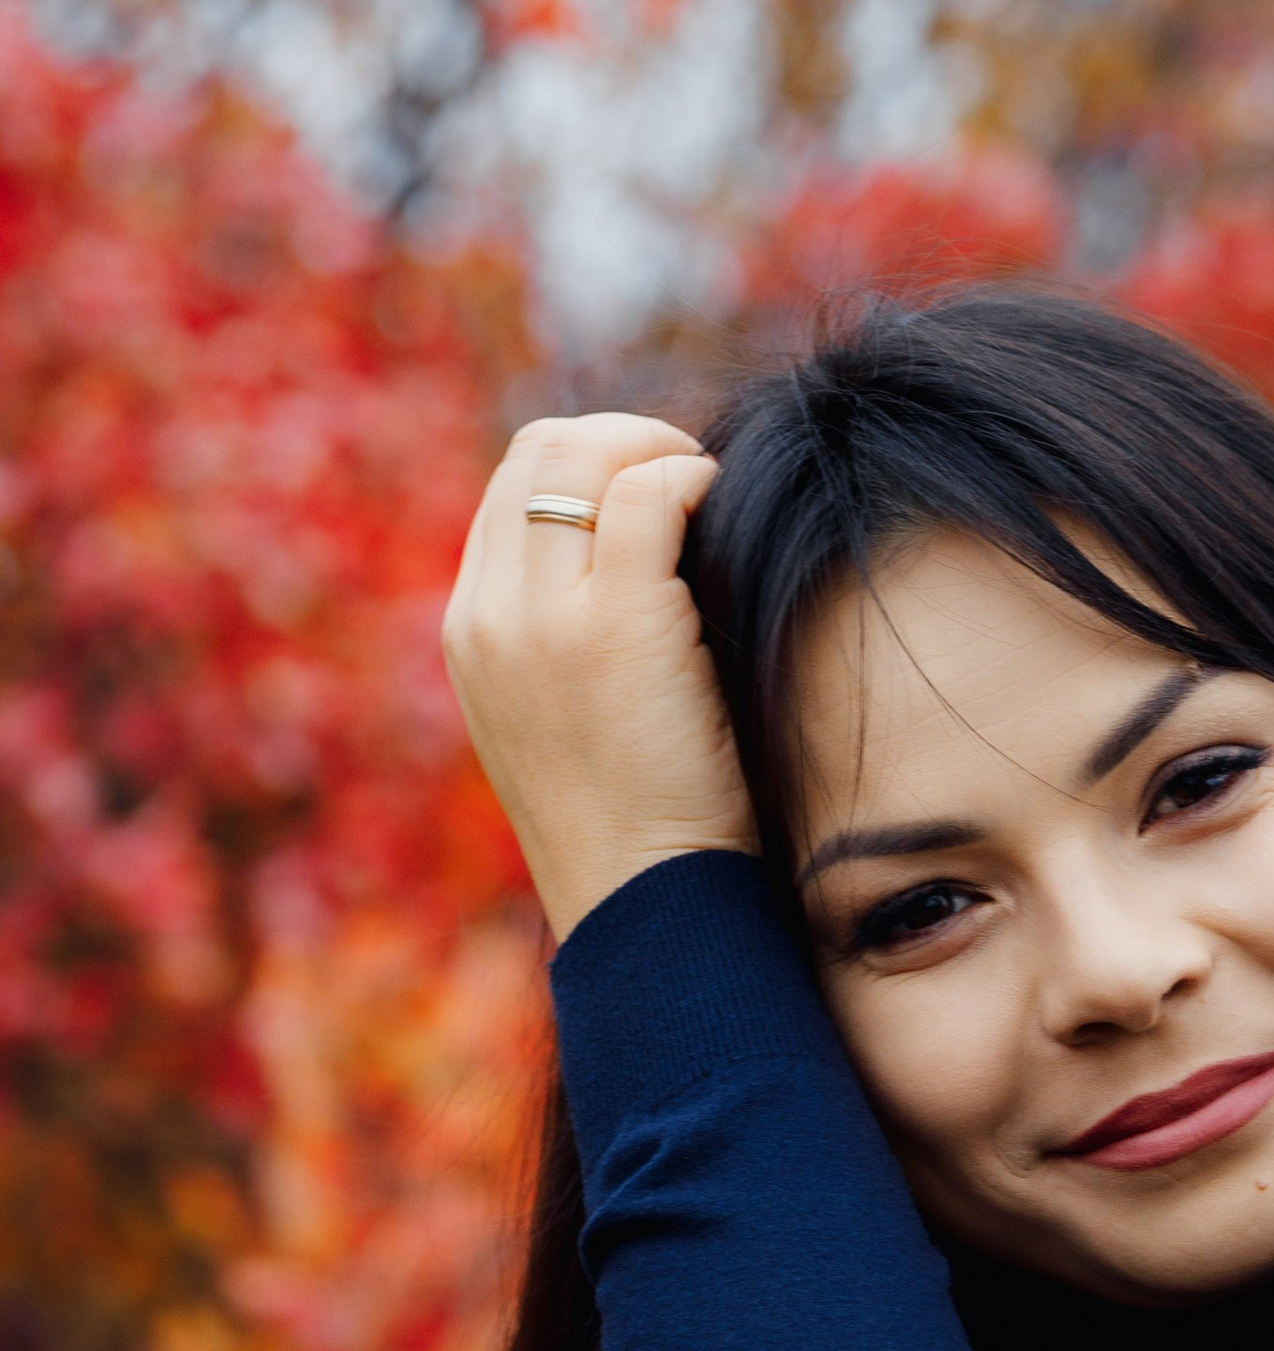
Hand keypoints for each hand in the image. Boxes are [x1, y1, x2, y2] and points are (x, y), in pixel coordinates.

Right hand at [441, 410, 757, 939]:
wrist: (646, 910)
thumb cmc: (638, 830)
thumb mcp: (570, 726)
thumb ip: (573, 640)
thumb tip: (646, 560)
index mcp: (470, 634)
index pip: (510, 491)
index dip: (588, 468)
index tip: (655, 498)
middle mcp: (488, 617)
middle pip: (536, 451)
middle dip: (620, 440)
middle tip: (691, 479)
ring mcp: (542, 620)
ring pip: (580, 456)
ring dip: (656, 450)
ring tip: (709, 492)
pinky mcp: (613, 629)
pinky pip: (648, 495)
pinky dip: (691, 481)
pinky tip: (725, 511)